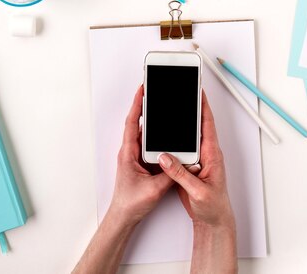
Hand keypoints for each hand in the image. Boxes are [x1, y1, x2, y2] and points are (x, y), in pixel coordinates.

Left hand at [108, 85, 172, 227]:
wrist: (124, 217)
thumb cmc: (132, 203)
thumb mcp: (155, 188)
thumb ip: (170, 173)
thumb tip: (183, 161)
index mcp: (129, 153)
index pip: (133, 122)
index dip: (137, 104)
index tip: (142, 89)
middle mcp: (130, 151)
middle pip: (138, 123)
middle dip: (145, 105)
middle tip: (152, 91)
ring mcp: (134, 156)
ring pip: (143, 133)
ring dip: (151, 120)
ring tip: (160, 106)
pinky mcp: (140, 162)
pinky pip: (148, 144)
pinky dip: (155, 136)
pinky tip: (165, 132)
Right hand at [158, 90, 234, 228]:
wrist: (212, 221)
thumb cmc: (213, 207)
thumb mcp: (197, 191)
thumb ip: (180, 174)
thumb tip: (165, 157)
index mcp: (212, 154)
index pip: (207, 124)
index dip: (203, 106)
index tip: (198, 90)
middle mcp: (206, 153)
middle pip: (197, 125)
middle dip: (190, 108)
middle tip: (182, 93)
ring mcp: (197, 159)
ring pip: (187, 137)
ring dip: (180, 125)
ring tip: (171, 109)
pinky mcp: (189, 167)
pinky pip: (180, 150)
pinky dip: (173, 141)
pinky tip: (164, 137)